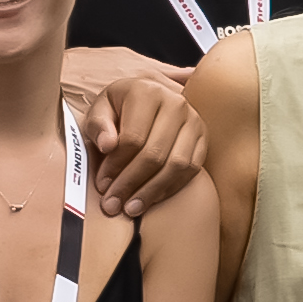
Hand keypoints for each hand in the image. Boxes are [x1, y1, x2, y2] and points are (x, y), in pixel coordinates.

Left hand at [60, 54, 208, 215]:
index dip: (115, 166)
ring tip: (131, 209)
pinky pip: (191, 169)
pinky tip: (151, 199)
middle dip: (131, 184)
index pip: (132, 138)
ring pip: (176, 165)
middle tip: (113, 205)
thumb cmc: (119, 108)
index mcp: (147, 92)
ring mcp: (194, 121)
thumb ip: (98, 125)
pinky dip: (170, 188)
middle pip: (154, 154)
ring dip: (152, 191)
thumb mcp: (100, 109)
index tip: (102, 185)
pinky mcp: (204, 137)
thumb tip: (107, 146)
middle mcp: (176, 104)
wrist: (147, 101)